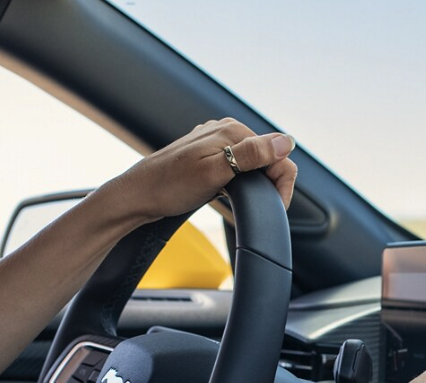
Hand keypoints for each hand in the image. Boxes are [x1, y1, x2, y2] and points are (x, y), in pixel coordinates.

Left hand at [106, 118, 297, 223]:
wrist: (139, 196)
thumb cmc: (170, 187)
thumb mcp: (215, 173)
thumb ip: (251, 155)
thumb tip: (286, 141)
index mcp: (232, 131)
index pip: (278, 152)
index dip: (282, 183)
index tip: (276, 207)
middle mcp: (226, 130)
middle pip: (268, 156)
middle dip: (270, 183)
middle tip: (255, 207)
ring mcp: (217, 141)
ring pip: (254, 162)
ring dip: (257, 183)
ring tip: (241, 201)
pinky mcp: (210, 154)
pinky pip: (239, 164)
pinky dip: (243, 181)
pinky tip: (232, 193)